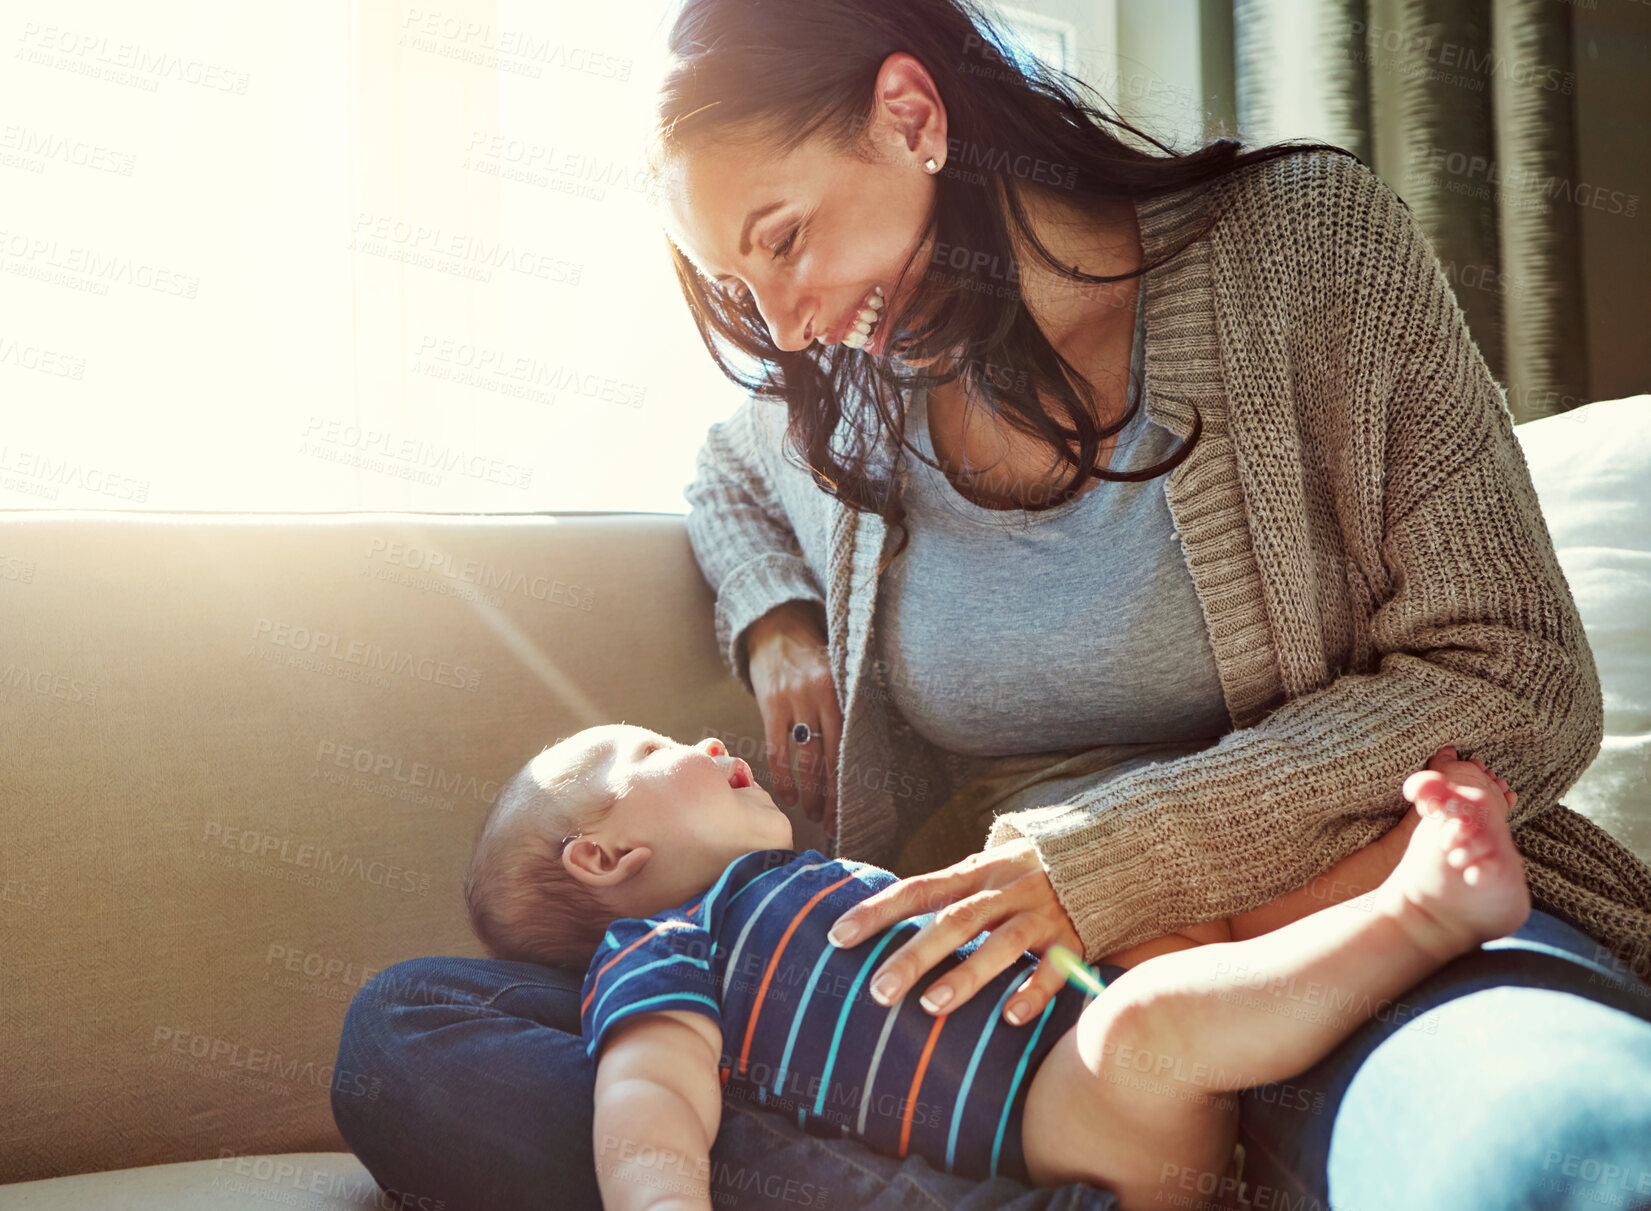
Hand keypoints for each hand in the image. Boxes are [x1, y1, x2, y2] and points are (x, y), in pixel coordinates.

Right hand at [745, 601, 841, 833]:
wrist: (776, 627)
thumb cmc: (813, 656)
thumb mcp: (839, 672)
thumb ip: (850, 704)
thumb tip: (869, 748)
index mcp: (843, 690)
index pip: (851, 744)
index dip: (852, 779)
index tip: (855, 807)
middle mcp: (822, 696)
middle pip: (832, 757)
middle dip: (833, 795)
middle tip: (834, 822)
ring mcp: (795, 700)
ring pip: (807, 759)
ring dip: (811, 792)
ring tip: (812, 814)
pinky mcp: (771, 705)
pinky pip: (778, 750)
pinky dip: (785, 777)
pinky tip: (789, 796)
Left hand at [826, 838, 1081, 1025]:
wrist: (1101, 856)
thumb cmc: (1021, 876)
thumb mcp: (982, 872)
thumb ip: (944, 896)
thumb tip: (879, 923)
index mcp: (975, 872)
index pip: (918, 889)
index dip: (877, 911)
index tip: (837, 936)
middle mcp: (1005, 890)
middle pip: (955, 919)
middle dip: (915, 955)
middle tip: (878, 991)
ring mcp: (1041, 914)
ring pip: (1003, 943)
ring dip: (968, 974)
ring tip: (932, 1007)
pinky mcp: (1074, 940)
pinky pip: (1055, 968)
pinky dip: (1033, 991)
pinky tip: (1010, 1018)